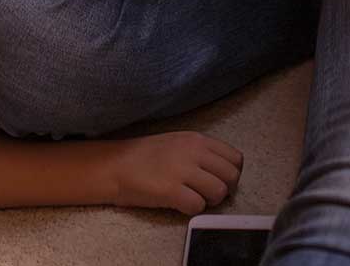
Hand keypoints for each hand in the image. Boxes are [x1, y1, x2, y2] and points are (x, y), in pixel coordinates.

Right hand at [103, 132, 243, 214]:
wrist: (114, 165)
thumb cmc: (143, 156)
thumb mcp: (177, 142)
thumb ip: (201, 152)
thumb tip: (221, 170)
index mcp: (197, 140)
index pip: (235, 158)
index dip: (230, 174)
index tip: (218, 180)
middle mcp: (194, 152)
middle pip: (232, 176)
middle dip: (224, 190)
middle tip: (207, 194)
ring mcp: (183, 171)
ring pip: (219, 192)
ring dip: (210, 201)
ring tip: (194, 199)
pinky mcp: (171, 191)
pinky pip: (198, 206)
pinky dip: (192, 209)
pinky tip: (179, 204)